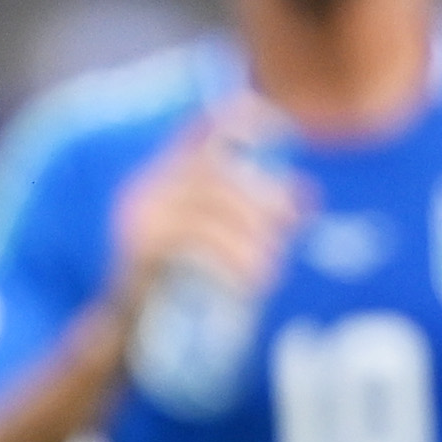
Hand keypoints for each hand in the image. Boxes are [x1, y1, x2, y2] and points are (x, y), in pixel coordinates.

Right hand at [110, 103, 310, 313]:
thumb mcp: (223, 242)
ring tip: (271, 267)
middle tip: (291, 221)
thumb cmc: (184, 280)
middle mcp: (144, 190)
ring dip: (250, 239)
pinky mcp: (139, 250)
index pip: (192, 136)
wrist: (134, 327)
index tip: (267, 115)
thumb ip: (259, 215)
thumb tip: (307, 191)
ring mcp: (138, 218)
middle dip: (259, 196)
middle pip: (211, 174)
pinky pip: (197, 246)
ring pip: (209, 211)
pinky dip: (231, 263)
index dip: (227, 121)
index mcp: (161, 180)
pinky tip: (251, 283)